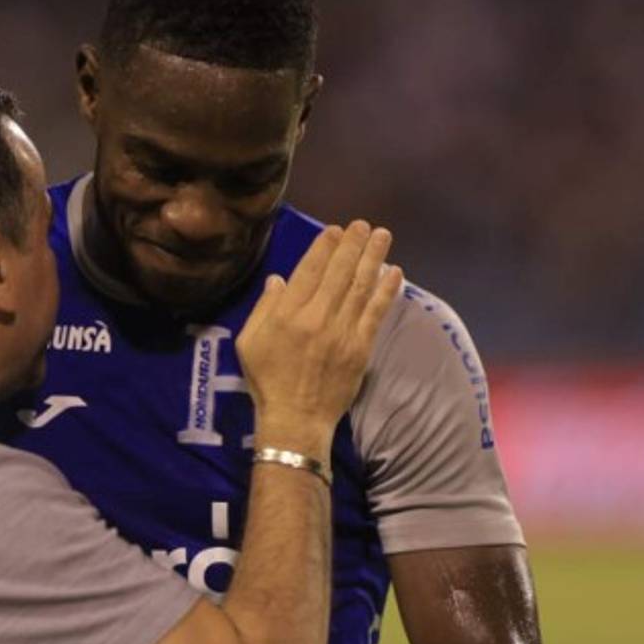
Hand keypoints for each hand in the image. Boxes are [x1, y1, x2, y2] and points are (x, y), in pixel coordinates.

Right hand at [236, 221, 402, 454]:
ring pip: (360, 287)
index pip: (309, 271)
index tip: (334, 230)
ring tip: (382, 236)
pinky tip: (395, 273)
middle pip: (338, 273)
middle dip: (352, 245)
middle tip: (362, 225)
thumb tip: (278, 279)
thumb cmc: (267, 380)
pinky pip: (375, 313)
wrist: (296, 419)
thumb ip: (264, 308)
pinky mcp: (360, 348)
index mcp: (287, 314)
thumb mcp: (249, 342)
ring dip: (373, 258)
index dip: (324, 247)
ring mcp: (342, 332)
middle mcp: (316, 317)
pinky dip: (386, 291)